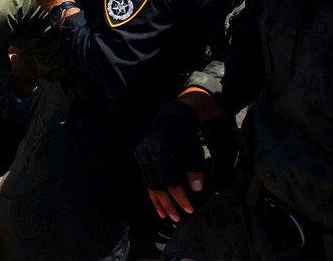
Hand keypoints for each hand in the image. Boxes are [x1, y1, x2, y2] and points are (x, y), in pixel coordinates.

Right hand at [135, 100, 205, 221]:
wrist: (171, 119)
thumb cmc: (185, 137)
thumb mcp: (194, 152)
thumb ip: (195, 171)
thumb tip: (197, 190)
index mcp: (162, 152)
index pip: (171, 181)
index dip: (180, 197)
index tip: (189, 209)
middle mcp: (148, 155)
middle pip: (157, 185)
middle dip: (167, 204)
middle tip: (176, 218)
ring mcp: (142, 156)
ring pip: (149, 184)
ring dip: (157, 201)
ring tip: (165, 215)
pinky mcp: (139, 157)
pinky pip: (146, 178)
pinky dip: (152, 192)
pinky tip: (158, 203)